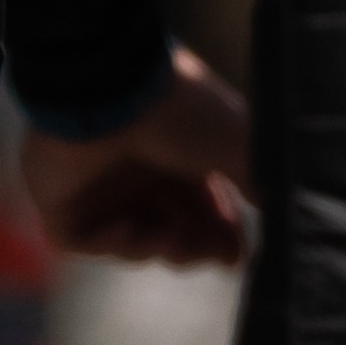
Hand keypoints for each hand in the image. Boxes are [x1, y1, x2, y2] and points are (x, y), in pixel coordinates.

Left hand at [25, 52, 252, 266]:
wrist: (113, 87)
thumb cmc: (182, 111)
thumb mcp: (240, 145)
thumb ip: (261, 183)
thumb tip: (287, 217)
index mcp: (180, 154)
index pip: (204, 209)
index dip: (222, 236)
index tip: (236, 256)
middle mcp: (140, 170)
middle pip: (171, 230)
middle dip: (195, 249)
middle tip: (210, 255)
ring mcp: (96, 184)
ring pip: (131, 241)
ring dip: (157, 247)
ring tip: (168, 236)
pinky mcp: (58, 197)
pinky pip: (80, 241)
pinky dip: (108, 244)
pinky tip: (127, 227)